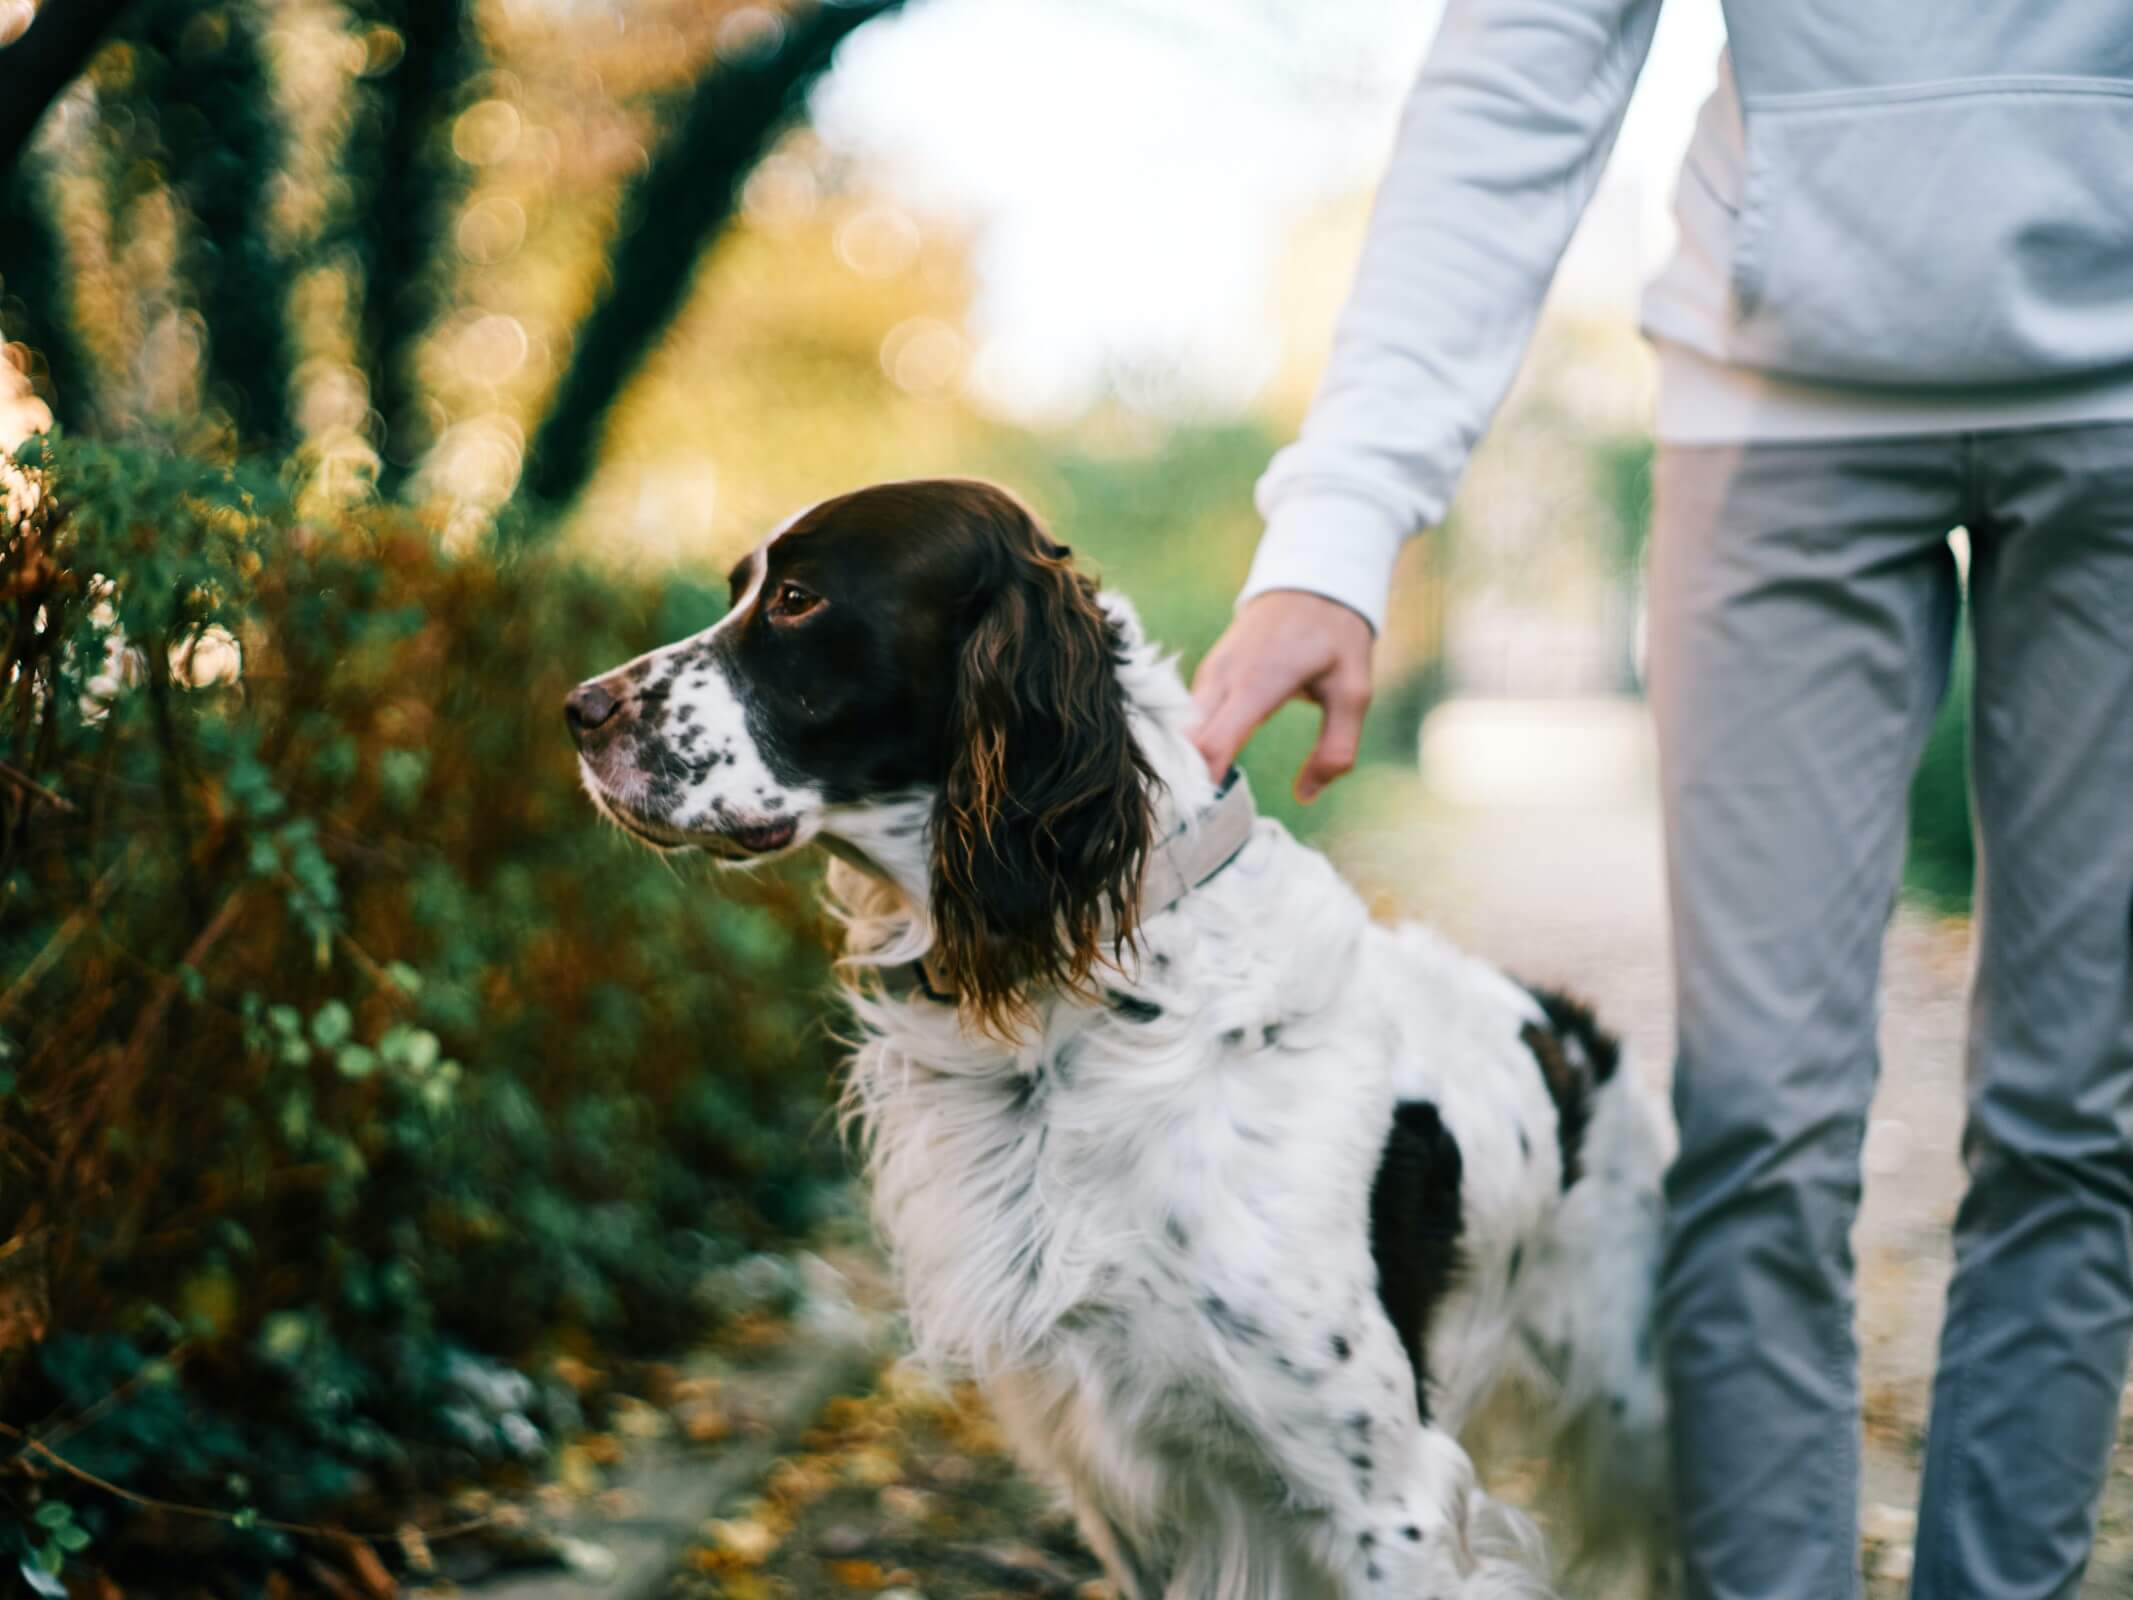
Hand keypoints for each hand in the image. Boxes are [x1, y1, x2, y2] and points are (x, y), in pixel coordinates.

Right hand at [1190, 590, 1374, 802]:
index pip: (1211, 743)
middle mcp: (1222, 678)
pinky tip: (1195, 779)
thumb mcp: (1354, 692)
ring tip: (1187, 813)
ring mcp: (1208, 674)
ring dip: (1182, 769)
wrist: (1310, 582)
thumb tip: (1305, 796)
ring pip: (1179, 731)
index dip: (1201, 785)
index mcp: (1258, 683)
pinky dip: (1187, 749)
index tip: (1204, 822)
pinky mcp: (1205, 676)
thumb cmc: (1335, 637)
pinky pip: (1186, 719)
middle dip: (1184, 785)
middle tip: (1190, 832)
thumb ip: (1336, 748)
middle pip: (1184, 742)